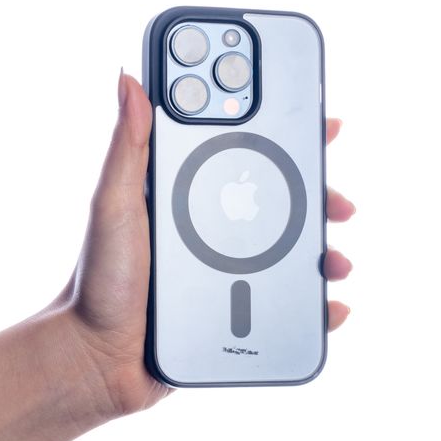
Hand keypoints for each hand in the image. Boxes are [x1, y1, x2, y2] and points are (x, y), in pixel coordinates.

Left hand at [64, 72, 354, 415]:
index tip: (316, 118)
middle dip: (318, 195)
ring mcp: (227, 269)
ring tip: (338, 262)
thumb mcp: (114, 206)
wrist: (100, 359)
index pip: (241, 150)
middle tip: (341, 202)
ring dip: (325, 251)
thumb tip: (129, 80)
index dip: (281, 130)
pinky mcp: (234, 309)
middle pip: (280, 202)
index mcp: (188, 193)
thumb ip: (128, 147)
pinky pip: (285, 302)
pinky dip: (315, 304)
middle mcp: (213, 226)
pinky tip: (332, 305)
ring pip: (291, 252)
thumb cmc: (99, 279)